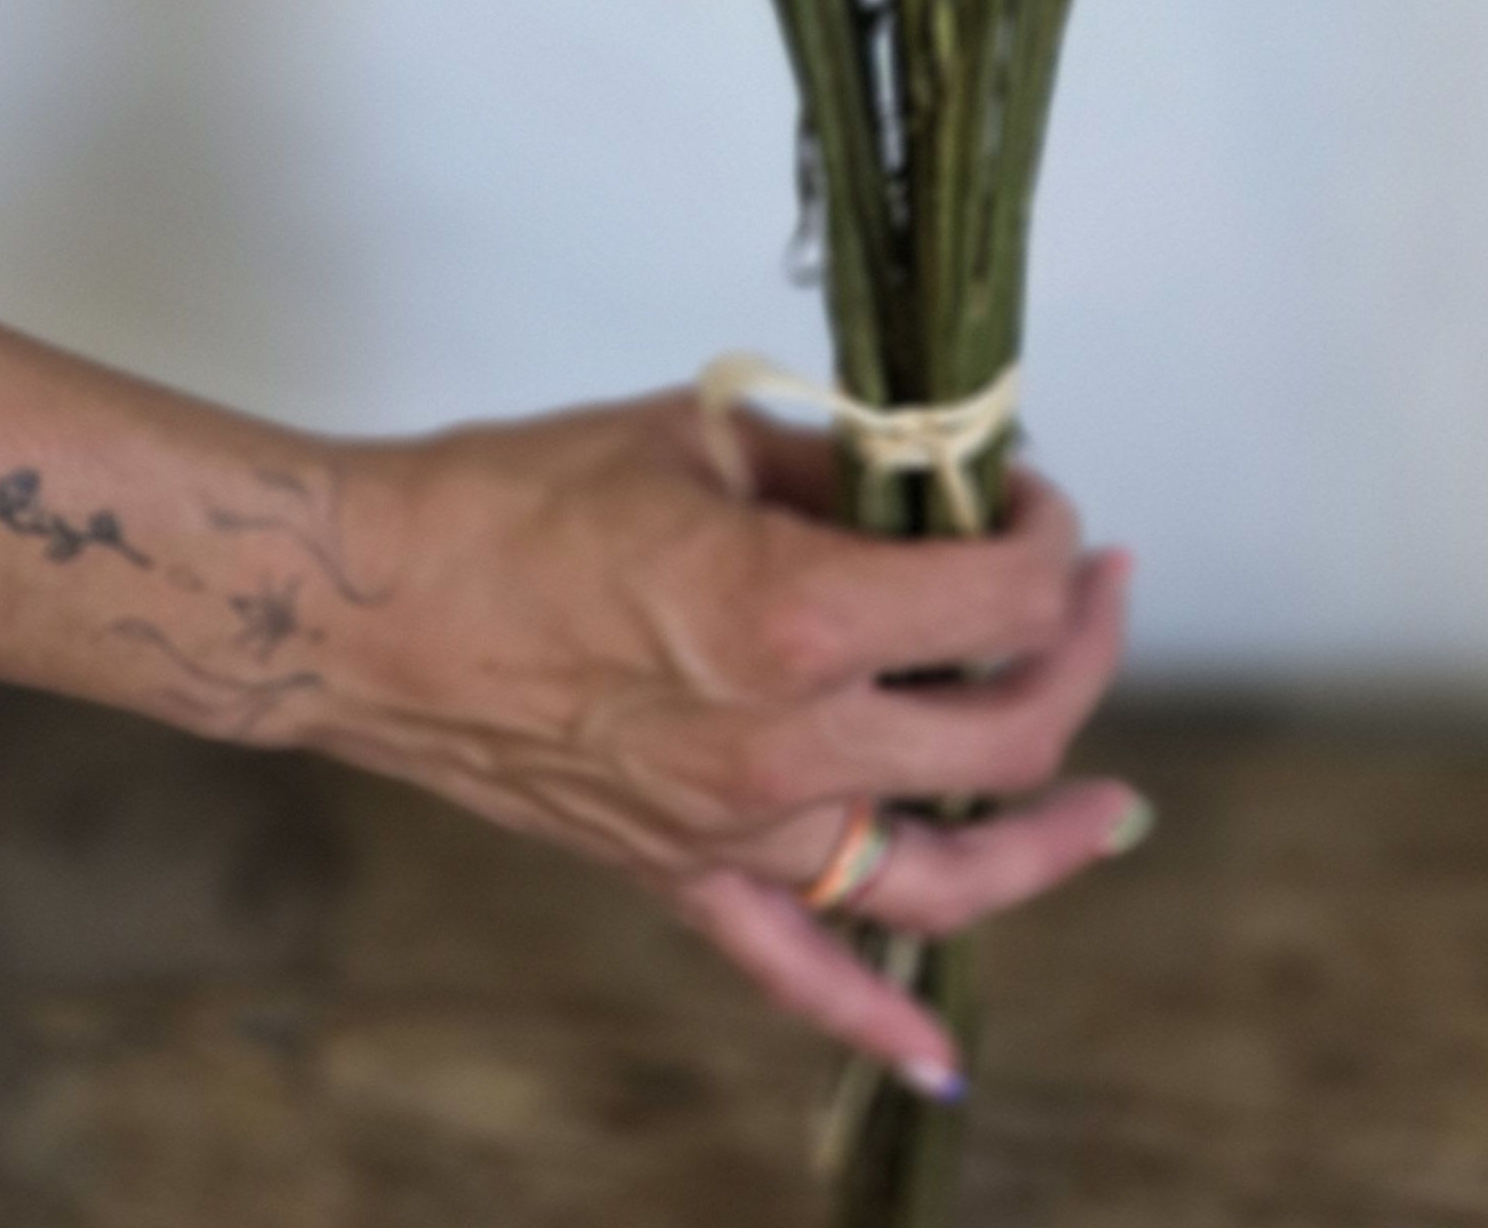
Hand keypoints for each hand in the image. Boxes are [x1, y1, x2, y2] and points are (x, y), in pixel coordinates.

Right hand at [285, 389, 1141, 1094]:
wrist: (373, 605)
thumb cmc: (519, 498)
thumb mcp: (704, 436)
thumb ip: (836, 467)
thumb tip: (929, 477)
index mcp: (799, 618)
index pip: (998, 593)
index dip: (1045, 532)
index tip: (1029, 489)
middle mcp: (790, 746)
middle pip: (1005, 732)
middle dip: (1076, 644)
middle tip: (1089, 582)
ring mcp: (739, 832)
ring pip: (942, 874)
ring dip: (1048, 840)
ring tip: (1114, 809)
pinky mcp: (681, 876)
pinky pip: (796, 974)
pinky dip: (875, 1020)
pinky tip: (941, 1052)